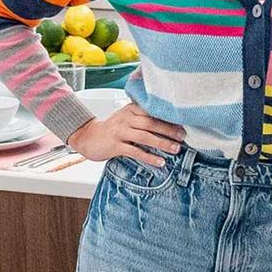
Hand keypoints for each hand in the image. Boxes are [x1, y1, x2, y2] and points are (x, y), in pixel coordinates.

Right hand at [68, 100, 185, 164]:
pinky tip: (159, 162)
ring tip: (175, 149)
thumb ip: (143, 117)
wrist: (88, 136)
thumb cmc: (112, 128)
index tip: (183, 124)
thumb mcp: (127, 117)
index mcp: (131, 109)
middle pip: (151, 123)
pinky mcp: (115, 145)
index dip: (168, 118)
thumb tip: (169, 124)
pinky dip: (149, 157)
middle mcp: (126, 118)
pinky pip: (135, 152)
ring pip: (145, 137)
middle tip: (183, 137)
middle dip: (169, 130)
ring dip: (162, 143)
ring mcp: (120, 132)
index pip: (152, 111)